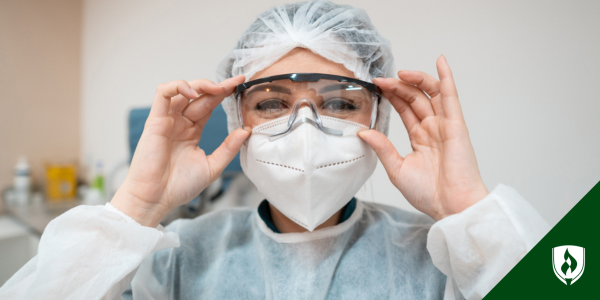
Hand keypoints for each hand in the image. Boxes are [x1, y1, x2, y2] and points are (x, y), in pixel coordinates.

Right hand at [110, 75, 248, 226]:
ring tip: (217, 88)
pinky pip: (163, 94)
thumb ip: (228, 148)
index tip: (242, 85)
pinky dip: (177, 86)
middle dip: (219, 86)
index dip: (224, 94)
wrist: (156, 199)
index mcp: (192, 131)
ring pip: (181, 90)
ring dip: (200, 84)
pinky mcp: (155, 120)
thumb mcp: (212, 166)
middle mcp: (180, 123)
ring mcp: (167, 120)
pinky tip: (193, 92)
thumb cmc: (179, 187)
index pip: (210, 105)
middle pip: (200, 96)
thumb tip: (246, 130)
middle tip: (237, 82)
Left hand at [358, 56, 488, 220]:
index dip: (392, 96)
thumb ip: (382, 148)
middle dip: (398, 87)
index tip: (376, 86)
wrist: (451, 205)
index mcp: (420, 139)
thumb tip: (363, 132)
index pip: (404, 110)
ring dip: (416, 80)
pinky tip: (440, 61)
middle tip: (381, 80)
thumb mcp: (396, 168)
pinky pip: (450, 97)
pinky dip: (446, 78)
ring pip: (430, 94)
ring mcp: (444, 125)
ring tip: (400, 73)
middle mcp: (433, 129)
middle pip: (415, 99)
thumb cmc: (428, 193)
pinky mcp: (455, 125)